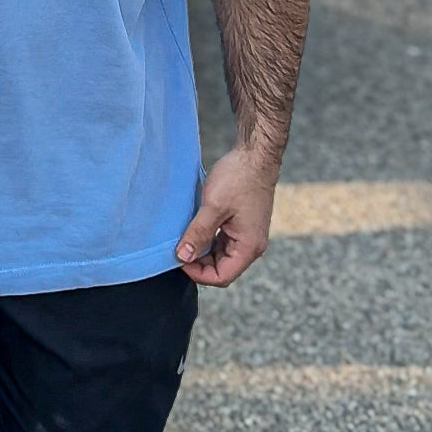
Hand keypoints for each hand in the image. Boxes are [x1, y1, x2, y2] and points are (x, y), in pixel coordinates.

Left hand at [175, 146, 276, 286]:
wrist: (255, 155)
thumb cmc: (238, 178)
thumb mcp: (213, 206)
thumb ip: (198, 233)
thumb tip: (182, 256)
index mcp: (248, 246)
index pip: (222, 276)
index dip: (198, 273)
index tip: (178, 260)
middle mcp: (251, 245)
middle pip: (221, 267)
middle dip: (198, 262)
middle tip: (177, 249)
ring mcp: (247, 234)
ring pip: (221, 254)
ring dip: (202, 250)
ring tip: (183, 238)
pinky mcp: (242, 224)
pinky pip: (223, 241)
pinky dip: (208, 239)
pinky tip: (194, 228)